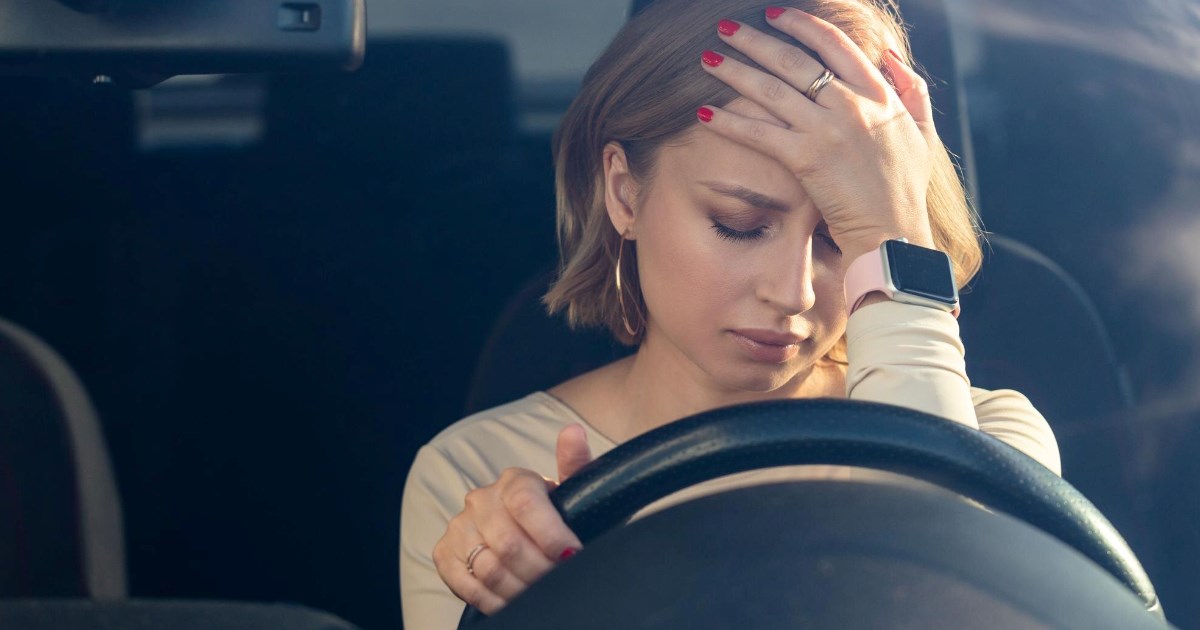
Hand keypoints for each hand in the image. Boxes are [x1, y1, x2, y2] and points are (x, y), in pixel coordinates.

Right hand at [432, 424, 592, 613]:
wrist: (525, 533)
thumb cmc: (554, 513)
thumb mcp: (572, 492)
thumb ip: (575, 464)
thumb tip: (573, 431)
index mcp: (513, 481)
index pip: (524, 503)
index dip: (550, 534)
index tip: (572, 554)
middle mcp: (481, 499)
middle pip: (508, 543)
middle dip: (541, 570)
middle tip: (561, 581)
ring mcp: (460, 527)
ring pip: (489, 569)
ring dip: (522, 589)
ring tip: (544, 593)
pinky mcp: (445, 554)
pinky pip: (468, 586)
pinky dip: (496, 601)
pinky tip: (517, 601)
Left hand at [698, 8, 937, 258]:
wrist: (894, 235)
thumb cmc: (905, 189)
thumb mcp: (921, 132)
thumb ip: (910, 90)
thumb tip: (888, 54)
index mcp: (878, 93)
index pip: (834, 44)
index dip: (801, 25)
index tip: (775, 15)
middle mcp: (851, 105)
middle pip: (793, 61)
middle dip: (755, 41)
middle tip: (727, 28)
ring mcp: (828, 131)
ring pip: (771, 90)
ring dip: (735, 71)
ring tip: (707, 59)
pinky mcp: (806, 159)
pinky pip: (760, 133)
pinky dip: (731, 121)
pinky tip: (705, 112)